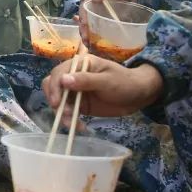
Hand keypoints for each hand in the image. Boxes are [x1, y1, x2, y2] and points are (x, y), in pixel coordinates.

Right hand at [41, 56, 162, 117]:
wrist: (138, 96)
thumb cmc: (124, 82)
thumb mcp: (107, 80)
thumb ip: (86, 80)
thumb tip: (63, 80)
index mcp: (80, 64)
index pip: (59, 72)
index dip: (55, 87)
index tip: (57, 103)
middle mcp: (73, 76)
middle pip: (53, 85)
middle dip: (54, 100)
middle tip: (62, 113)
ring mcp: (75, 91)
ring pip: (58, 101)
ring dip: (61, 113)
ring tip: (71, 123)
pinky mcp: (79, 105)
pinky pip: (68, 112)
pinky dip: (69, 120)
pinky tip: (78, 127)